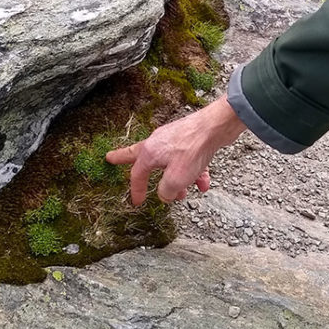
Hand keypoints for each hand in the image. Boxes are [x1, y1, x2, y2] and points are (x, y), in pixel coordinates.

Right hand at [106, 94, 247, 205]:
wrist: (215, 127)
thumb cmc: (193, 149)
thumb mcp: (176, 179)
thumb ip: (166, 191)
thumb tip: (165, 194)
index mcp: (149, 152)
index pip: (136, 175)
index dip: (136, 190)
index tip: (136, 201)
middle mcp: (157, 143)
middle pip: (138, 155)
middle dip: (125, 160)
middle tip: (112, 159)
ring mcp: (173, 139)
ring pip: (170, 163)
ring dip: (178, 178)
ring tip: (188, 191)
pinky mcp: (188, 139)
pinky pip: (187, 160)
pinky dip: (194, 172)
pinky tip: (204, 182)